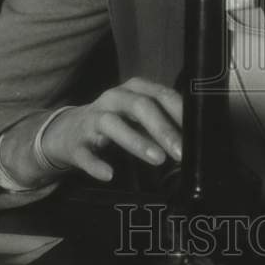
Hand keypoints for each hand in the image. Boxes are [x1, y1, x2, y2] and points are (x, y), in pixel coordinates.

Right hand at [40, 78, 182, 181]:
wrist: (67, 132)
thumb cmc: (115, 123)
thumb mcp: (139, 116)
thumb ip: (163, 122)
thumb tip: (195, 140)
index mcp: (133, 90)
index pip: (160, 94)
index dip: (179, 111)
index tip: (197, 132)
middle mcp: (112, 99)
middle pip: (139, 106)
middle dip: (163, 128)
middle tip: (181, 152)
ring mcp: (92, 119)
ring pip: (112, 124)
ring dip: (136, 141)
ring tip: (158, 159)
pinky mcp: (76, 143)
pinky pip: (84, 153)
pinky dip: (96, 164)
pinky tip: (109, 174)